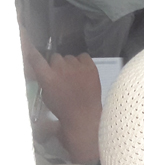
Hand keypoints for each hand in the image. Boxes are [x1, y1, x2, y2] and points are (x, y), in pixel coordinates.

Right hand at [24, 41, 100, 163]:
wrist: (84, 114)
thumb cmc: (63, 108)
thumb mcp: (46, 95)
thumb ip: (44, 80)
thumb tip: (44, 72)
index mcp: (47, 77)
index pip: (36, 59)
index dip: (34, 53)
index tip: (32, 50)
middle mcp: (60, 68)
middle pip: (56, 57)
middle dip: (56, 64)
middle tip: (61, 75)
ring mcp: (77, 66)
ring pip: (70, 57)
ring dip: (70, 64)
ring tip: (74, 76)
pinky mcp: (90, 66)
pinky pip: (83, 56)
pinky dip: (82, 62)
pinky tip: (83, 71)